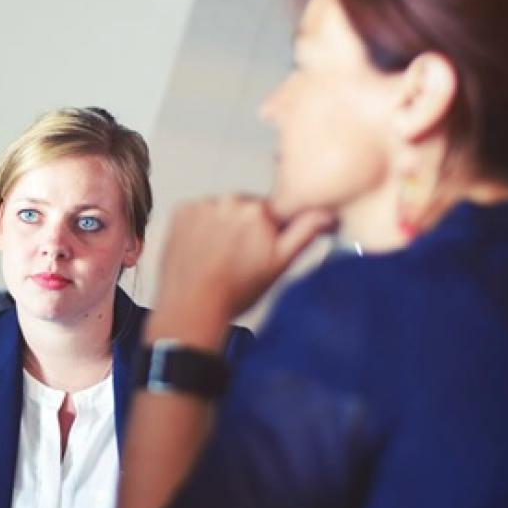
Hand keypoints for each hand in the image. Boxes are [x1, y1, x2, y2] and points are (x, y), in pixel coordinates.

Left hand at [150, 195, 333, 344]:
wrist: (192, 307)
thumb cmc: (235, 292)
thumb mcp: (279, 264)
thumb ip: (305, 232)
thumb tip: (327, 213)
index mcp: (259, 210)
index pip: (272, 211)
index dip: (269, 232)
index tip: (260, 248)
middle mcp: (230, 201)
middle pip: (245, 209)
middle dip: (244, 228)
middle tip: (237, 258)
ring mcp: (202, 205)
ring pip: (220, 210)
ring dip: (221, 226)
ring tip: (217, 257)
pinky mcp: (181, 212)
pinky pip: (197, 213)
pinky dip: (199, 227)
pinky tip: (201, 250)